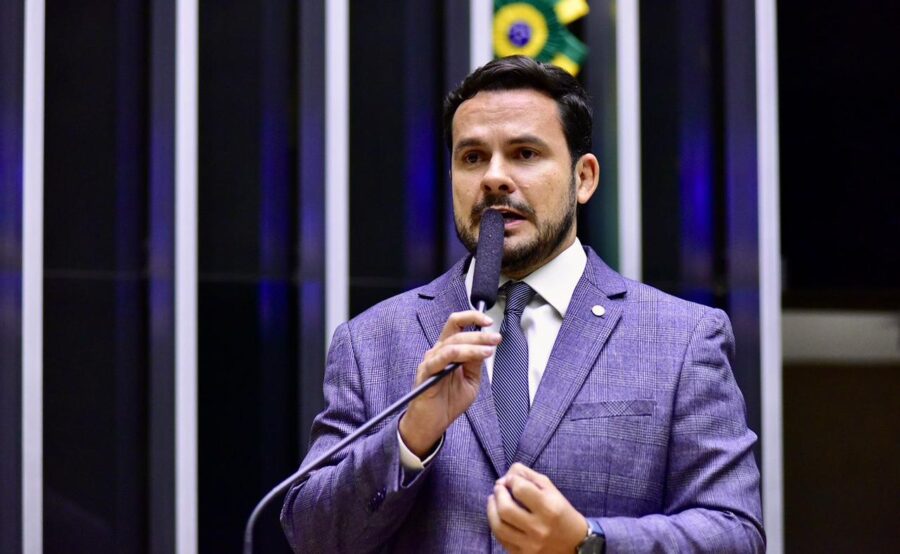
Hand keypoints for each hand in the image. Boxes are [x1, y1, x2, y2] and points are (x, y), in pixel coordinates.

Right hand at [399, 310, 499, 456]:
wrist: (432, 424)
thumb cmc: (448, 403)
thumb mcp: (471, 380)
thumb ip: (475, 363)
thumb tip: (485, 346)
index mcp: (447, 350)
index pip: (456, 325)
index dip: (471, 318)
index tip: (489, 321)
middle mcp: (438, 352)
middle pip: (457, 331)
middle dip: (479, 333)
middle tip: (496, 338)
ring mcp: (431, 361)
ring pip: (453, 343)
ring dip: (474, 343)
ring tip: (490, 348)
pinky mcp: (427, 372)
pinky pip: (443, 357)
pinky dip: (463, 353)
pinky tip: (478, 355)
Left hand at [487, 463, 588, 553]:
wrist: (576, 543)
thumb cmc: (561, 512)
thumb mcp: (551, 489)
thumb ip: (529, 476)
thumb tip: (506, 475)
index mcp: (549, 508)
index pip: (520, 489)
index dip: (511, 480)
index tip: (511, 479)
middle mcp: (539, 528)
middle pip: (506, 509)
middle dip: (498, 494)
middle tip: (498, 488)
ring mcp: (530, 544)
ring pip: (499, 526)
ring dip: (491, 509)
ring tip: (493, 500)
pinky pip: (501, 540)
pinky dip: (496, 525)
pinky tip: (498, 517)